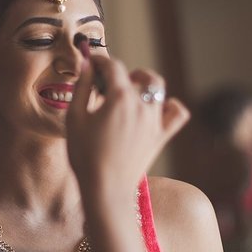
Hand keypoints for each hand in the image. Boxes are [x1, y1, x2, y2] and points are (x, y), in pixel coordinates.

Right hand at [66, 55, 189, 208]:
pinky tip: (154, 108)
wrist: (106, 190)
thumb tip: (87, 65)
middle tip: (103, 85)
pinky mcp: (162, 135)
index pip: (113, 66)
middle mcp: (142, 105)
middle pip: (135, 76)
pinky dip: (169, 105)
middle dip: (119, 73)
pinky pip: (177, 112)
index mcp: (119, 98)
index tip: (91, 63)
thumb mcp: (74, 118)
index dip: (100, 61)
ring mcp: (155, 120)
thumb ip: (81, 87)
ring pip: (157, 87)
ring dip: (144, 82)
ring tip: (129, 91)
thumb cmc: (85, 155)